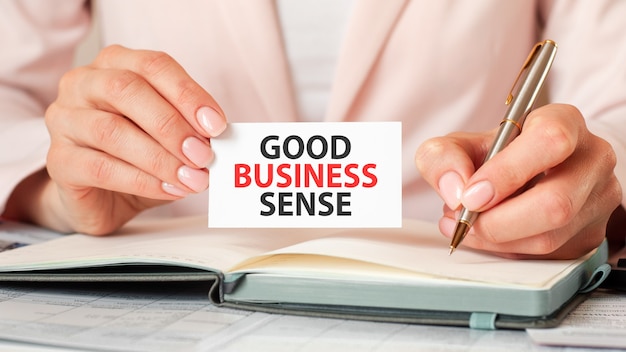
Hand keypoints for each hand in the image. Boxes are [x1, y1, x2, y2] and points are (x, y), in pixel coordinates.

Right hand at [39, 45, 225, 234]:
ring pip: (111, 130)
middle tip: (203, 155)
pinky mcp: (58, 161)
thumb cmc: (139, 155)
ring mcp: (65, 120)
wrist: (103, 196)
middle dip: (172, 125)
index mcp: (115, 64)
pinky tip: (169, 189)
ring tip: (192, 178)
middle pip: (126, 90)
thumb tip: (217, 138)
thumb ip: (190, 128)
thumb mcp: (170, 135)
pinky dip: (142, 180)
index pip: (153, 65)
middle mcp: (83, 84)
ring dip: (160, 157)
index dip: (188, 94)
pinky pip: (100, 167)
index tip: (217, 125)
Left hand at [415, 104, 621, 258]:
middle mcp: (591, 159)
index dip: (506, 173)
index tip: (471, 195)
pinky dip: (508, 251)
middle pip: (555, 203)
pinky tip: (487, 236)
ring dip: (497, 240)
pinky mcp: (591, 234)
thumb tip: (455, 189)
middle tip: (464, 219)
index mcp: (564, 123)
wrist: (521, 173)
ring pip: (550, 237)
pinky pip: (548, 256)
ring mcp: (598, 200)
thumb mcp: (459, 144)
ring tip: (467, 225)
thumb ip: (443, 157)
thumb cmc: (494, 154)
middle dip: (497, 222)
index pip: (549, 142)